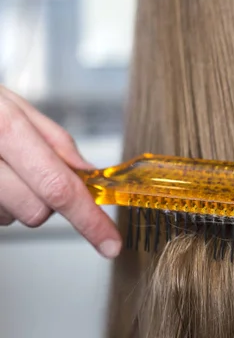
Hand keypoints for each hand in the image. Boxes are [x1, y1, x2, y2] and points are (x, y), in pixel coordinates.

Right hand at [0, 85, 121, 257]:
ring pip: (10, 217)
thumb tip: (88, 173)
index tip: (109, 242)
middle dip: (45, 200)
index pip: (59, 186)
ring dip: (14, 200)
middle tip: (28, 169)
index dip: (89, 220)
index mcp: (3, 127)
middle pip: (36, 211)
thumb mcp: (12, 104)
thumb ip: (54, 140)